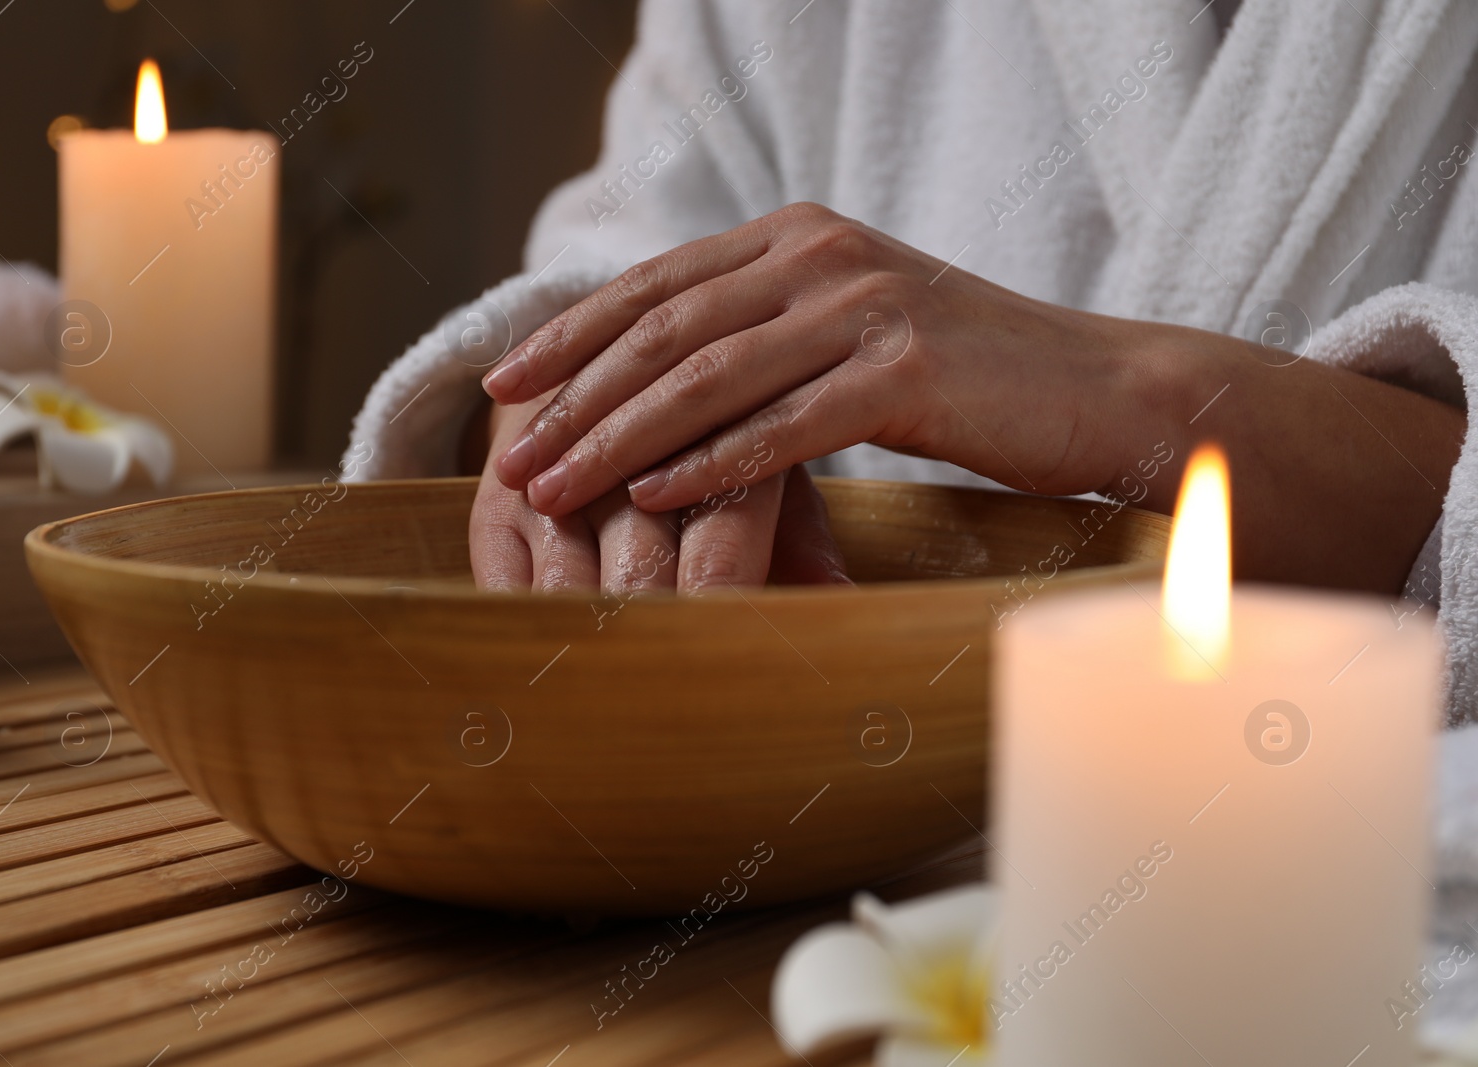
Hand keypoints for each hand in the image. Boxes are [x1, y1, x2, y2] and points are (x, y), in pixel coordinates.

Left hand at [481, 201, 1465, 594]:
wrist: (1102, 391)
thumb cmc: (969, 378)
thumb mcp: (852, 332)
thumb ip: (767, 334)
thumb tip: (668, 386)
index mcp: (797, 236)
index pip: (655, 284)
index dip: (570, 335)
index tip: (503, 386)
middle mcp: (820, 255)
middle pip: (664, 328)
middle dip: (573, 396)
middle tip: (506, 454)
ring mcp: (863, 306)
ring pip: (707, 376)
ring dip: (618, 437)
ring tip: (551, 487)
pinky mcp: (903, 369)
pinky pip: (782, 425)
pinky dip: (708, 465)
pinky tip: (650, 497)